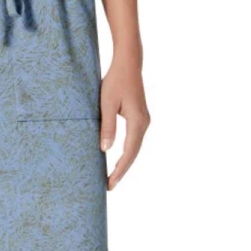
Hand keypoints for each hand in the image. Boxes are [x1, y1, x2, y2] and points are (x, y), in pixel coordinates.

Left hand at [99, 57, 149, 189]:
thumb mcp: (106, 103)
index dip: (119, 170)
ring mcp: (144, 121)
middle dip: (121, 171)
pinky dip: (126, 152)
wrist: (128, 64)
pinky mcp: (140, 118)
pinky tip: (118, 159)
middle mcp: (144, 123)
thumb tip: (105, 150)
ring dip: (124, 163)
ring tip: (112, 177)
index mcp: (138, 122)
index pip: (128, 153)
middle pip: (134, 154)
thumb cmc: (115, 81)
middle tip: (109, 186)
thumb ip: (107, 127)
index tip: (109, 183)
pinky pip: (134, 140)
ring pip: (135, 148)